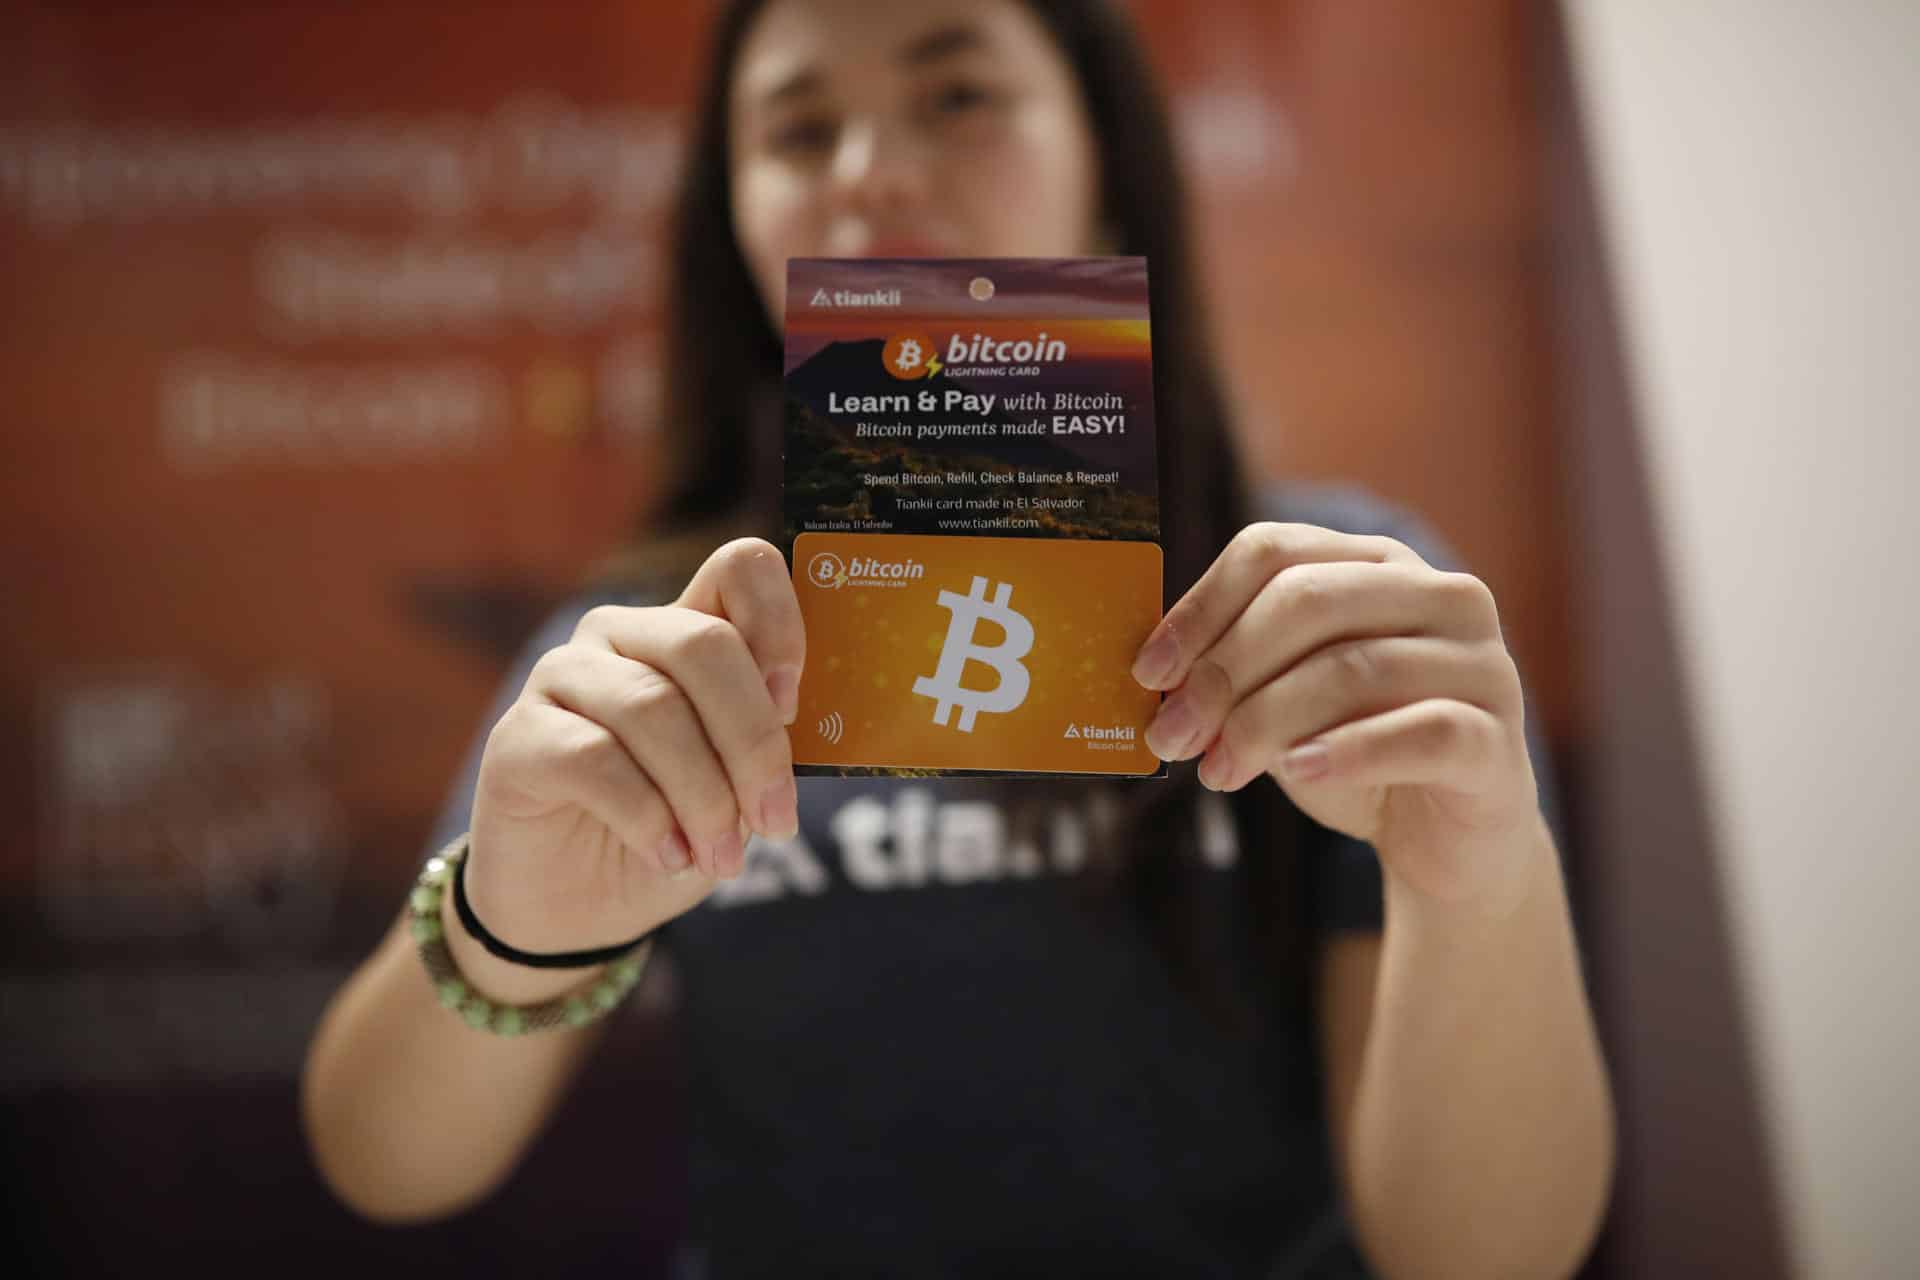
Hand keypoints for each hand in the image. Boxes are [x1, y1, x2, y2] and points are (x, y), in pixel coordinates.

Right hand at [466, 537, 803, 956]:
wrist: (578, 908)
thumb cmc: (673, 832)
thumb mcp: (739, 788)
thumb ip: (766, 739)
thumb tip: (803, 721)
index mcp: (687, 632)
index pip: (739, 567)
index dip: (779, 621)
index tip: (794, 705)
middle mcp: (622, 636)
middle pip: (704, 643)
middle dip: (752, 741)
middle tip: (774, 821)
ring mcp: (562, 677)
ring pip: (652, 706)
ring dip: (703, 796)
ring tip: (719, 858)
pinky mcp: (518, 735)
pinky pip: (593, 756)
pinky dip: (647, 817)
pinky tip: (667, 856)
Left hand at [1132, 522, 1542, 913]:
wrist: (1445, 847)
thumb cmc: (1353, 757)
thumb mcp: (1282, 701)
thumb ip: (1233, 672)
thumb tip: (1153, 673)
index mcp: (1380, 565)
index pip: (1275, 550)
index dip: (1200, 607)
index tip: (1149, 672)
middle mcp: (1442, 596)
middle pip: (1307, 600)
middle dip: (1223, 670)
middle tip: (1172, 734)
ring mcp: (1482, 665)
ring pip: (1352, 668)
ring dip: (1263, 722)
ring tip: (1216, 771)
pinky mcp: (1498, 741)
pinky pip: (1419, 731)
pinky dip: (1346, 750)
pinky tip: (1295, 770)